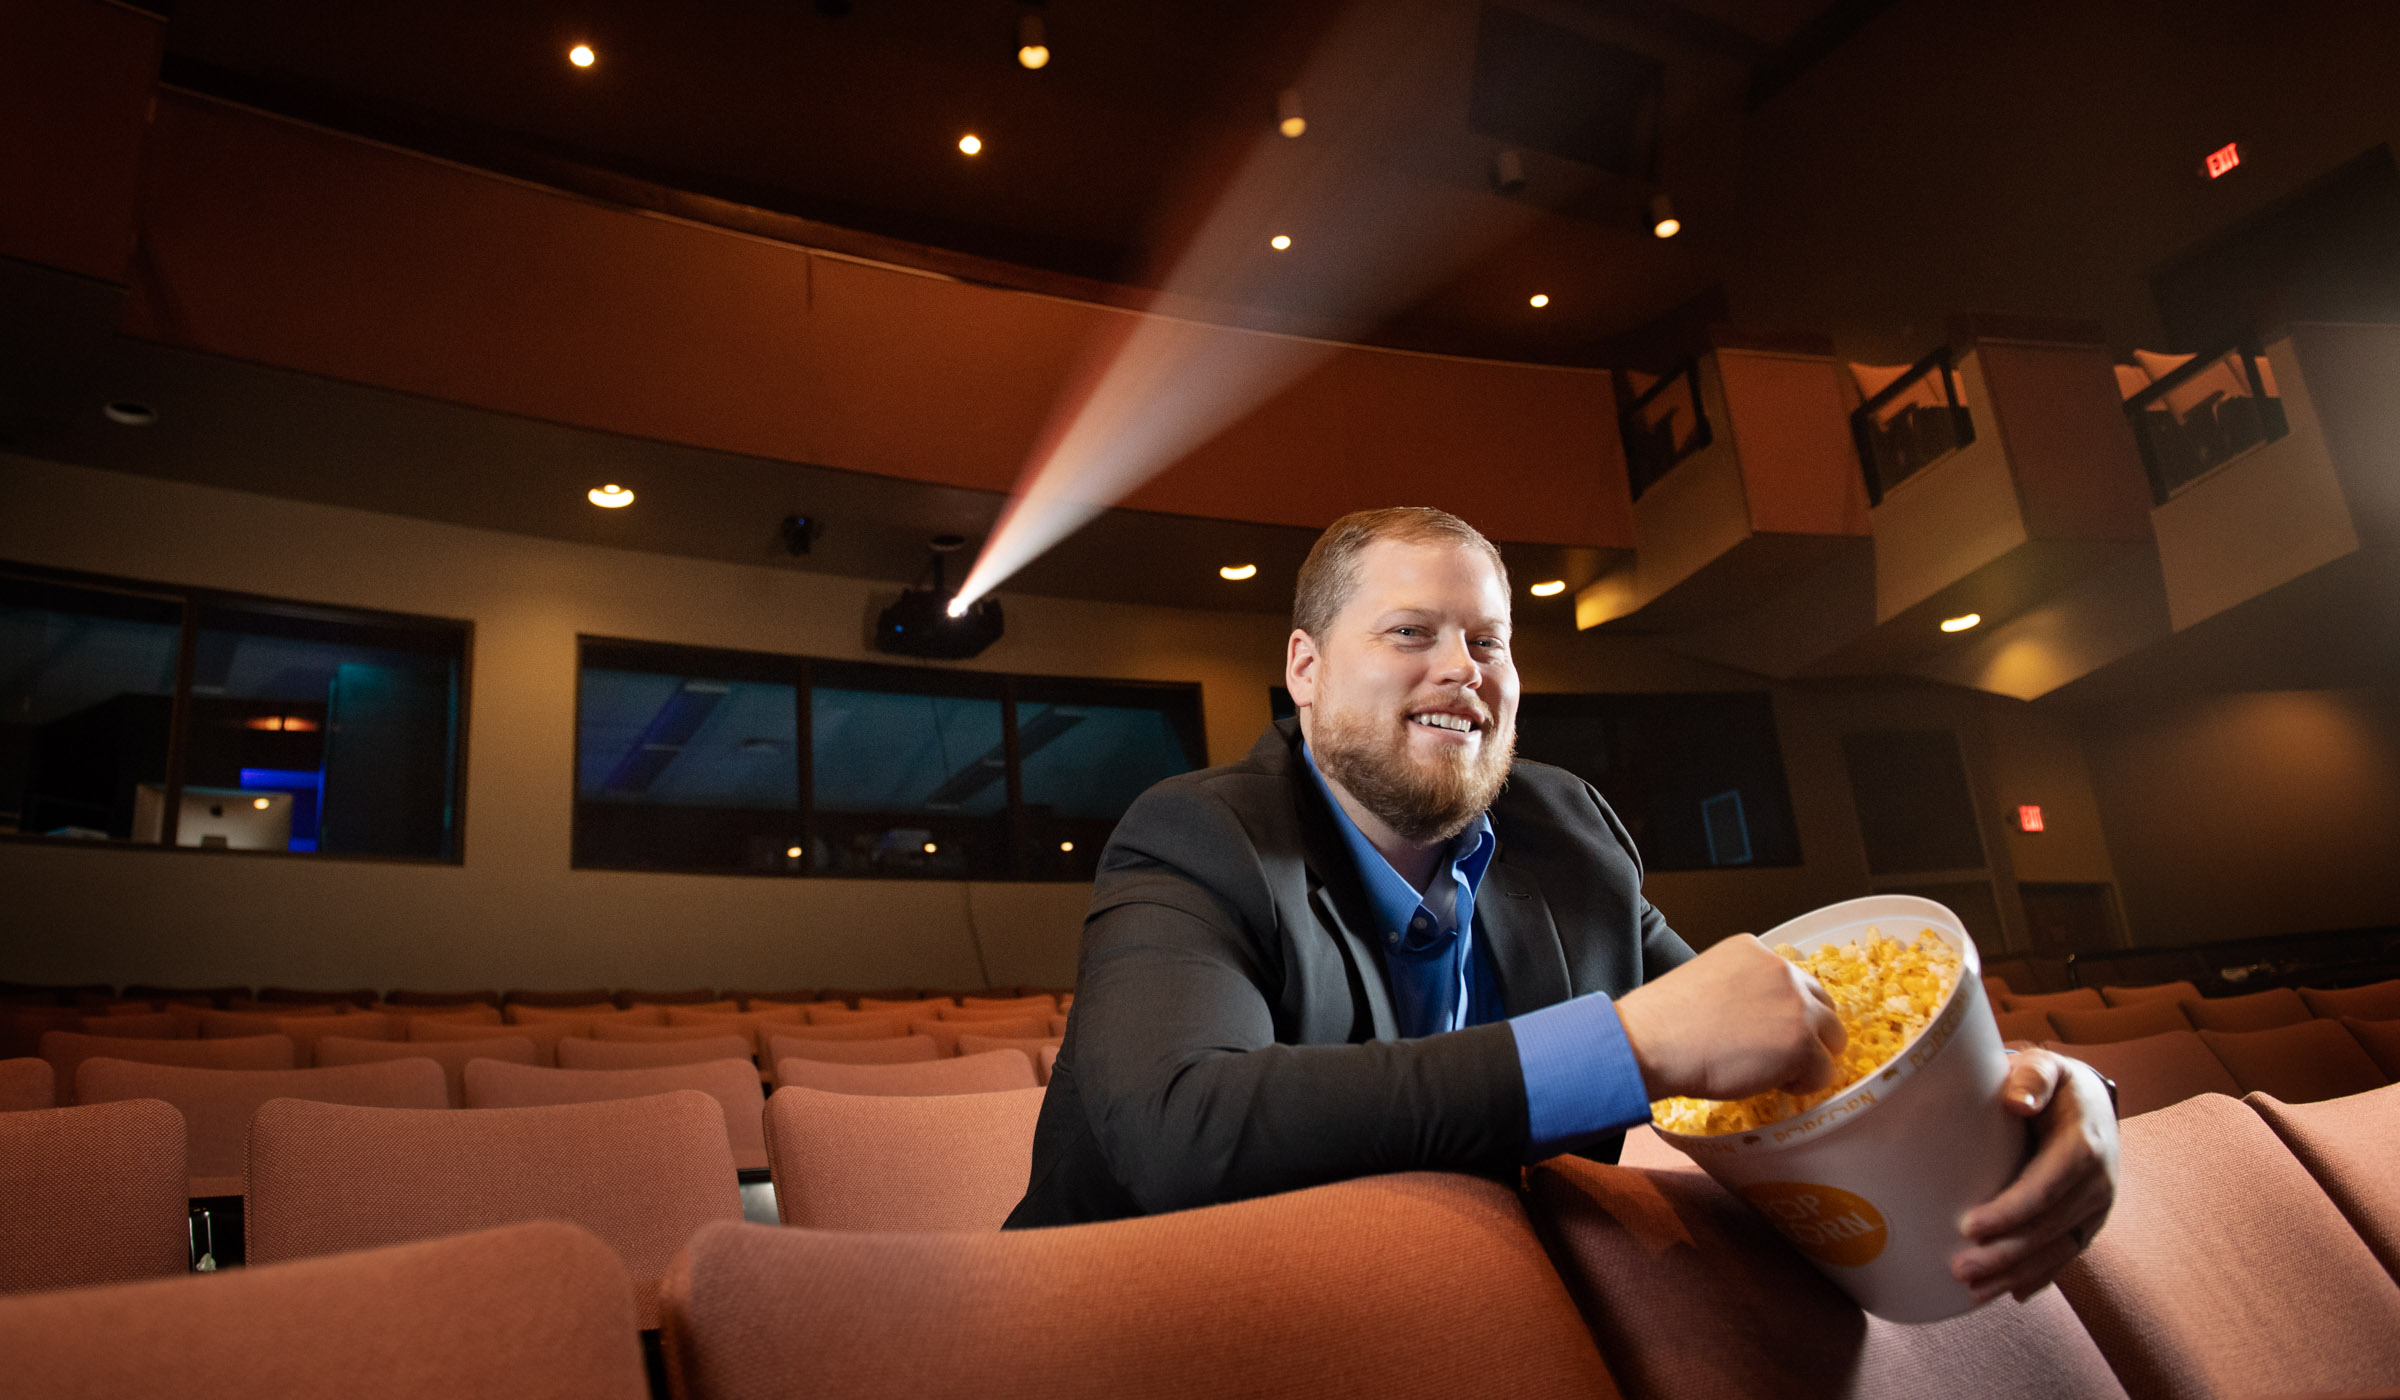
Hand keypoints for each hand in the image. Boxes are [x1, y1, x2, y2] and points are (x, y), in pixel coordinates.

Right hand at [1616, 934, 1847, 1101]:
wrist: (1652, 1042)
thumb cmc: (1664, 1021)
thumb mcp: (1708, 981)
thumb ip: (1743, 989)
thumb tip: (1761, 1020)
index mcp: (1755, 951)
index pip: (1794, 982)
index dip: (1783, 1012)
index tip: (1765, 1032)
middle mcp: (1782, 971)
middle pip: (1823, 1007)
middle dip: (1806, 1033)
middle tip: (1774, 1056)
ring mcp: (1796, 1006)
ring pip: (1831, 1039)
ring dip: (1807, 1058)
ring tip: (1770, 1072)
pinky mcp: (1801, 1044)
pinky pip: (1823, 1072)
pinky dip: (1801, 1084)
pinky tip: (1768, 1083)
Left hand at [1951, 1049, 2118, 1302]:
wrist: (2088, 1102)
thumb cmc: (2052, 1082)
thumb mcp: (2044, 1065)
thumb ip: (2033, 1076)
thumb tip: (2018, 1101)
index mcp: (2084, 1145)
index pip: (2048, 1186)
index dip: (2012, 1210)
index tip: (1971, 1226)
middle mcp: (2097, 1183)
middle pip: (2048, 1226)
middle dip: (2005, 1253)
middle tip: (1960, 1270)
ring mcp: (2094, 1208)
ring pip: (2056, 1249)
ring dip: (2016, 1273)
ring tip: (1973, 1291)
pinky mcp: (2086, 1222)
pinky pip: (2064, 1254)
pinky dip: (2038, 1276)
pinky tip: (2011, 1293)